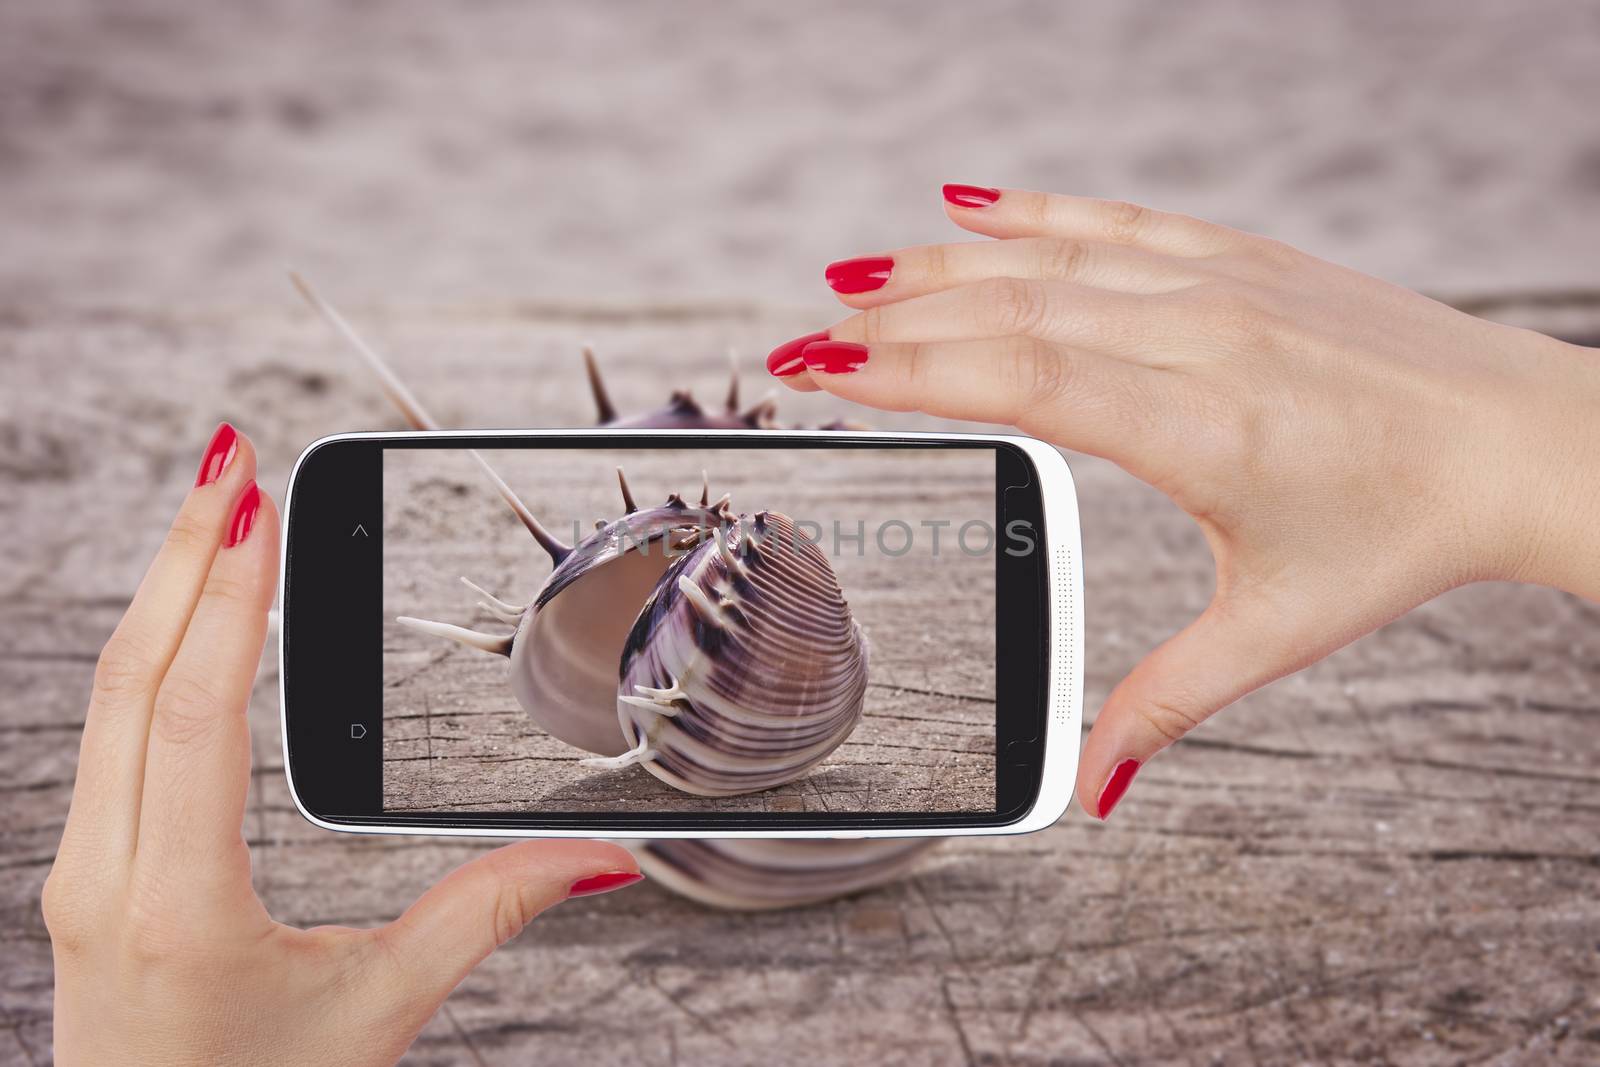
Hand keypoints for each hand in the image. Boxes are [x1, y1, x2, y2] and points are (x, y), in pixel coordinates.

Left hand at [43, 423, 641, 1065]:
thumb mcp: (378, 1009)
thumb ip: (487, 917)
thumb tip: (594, 860)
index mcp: (176, 903)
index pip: (193, 712)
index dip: (229, 597)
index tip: (257, 505)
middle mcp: (104, 875)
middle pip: (129, 676)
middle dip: (184, 554)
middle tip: (230, 456)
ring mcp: (81, 870)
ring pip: (104, 698)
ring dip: (162, 593)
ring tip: (214, 510)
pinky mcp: (87, 870)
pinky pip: (106, 732)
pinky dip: (148, 650)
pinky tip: (188, 614)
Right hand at [768, 184, 1599, 819]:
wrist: (1516, 441)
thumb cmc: (1404, 533)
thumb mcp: (1275, 630)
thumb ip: (1164, 704)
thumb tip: (1093, 791)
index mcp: (1202, 430)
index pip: (1023, 384)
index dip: (910, 374)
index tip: (823, 370)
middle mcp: (1204, 338)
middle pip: (1015, 314)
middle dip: (894, 324)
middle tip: (800, 336)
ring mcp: (1225, 284)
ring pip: (1053, 259)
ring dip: (942, 266)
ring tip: (854, 278)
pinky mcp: (1245, 258)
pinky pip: (1118, 221)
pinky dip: (1036, 212)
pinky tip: (970, 205)